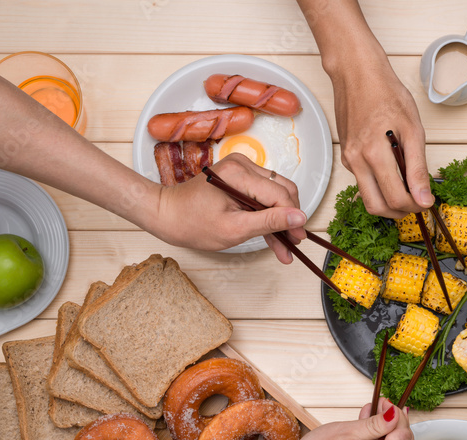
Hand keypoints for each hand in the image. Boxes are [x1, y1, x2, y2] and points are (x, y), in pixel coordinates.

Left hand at [151, 153, 306, 260]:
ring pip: (274, 194)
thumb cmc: (192, 223)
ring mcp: (241, 170)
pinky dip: (267, 215)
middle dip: (290, 218)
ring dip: (280, 220)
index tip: (299, 237)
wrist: (167, 215)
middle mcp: (242, 165)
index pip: (280, 194)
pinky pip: (262, 195)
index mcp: (238, 174)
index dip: (293, 217)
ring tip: (285, 247)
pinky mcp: (239, 179)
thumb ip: (269, 222)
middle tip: (294, 242)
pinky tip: (274, 238)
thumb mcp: (234, 229)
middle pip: (282, 189)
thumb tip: (299, 218)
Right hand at [277, 399, 415, 439]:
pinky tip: (368, 429)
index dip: (398, 416)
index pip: (403, 438)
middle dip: (400, 425)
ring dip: (391, 433)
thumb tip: (396, 414)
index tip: (385, 402)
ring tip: (372, 414)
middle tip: (384, 408)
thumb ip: (374, 425)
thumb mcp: (346, 433)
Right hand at [331, 58, 432, 217]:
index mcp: (374, 155)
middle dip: (400, 211)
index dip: (415, 206)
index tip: (427, 201)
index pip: (395, 199)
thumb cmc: (386, 93)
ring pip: (368, 198)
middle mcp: (356, 161)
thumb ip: (418, 168)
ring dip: (389, 201)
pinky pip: (363, 182)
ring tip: (408, 188)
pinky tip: (393, 171)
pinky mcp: (346, 157)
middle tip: (417, 202)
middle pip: (377, 207)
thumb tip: (424, 198)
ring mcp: (348, 160)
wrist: (356, 73)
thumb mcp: (413, 129)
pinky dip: (380, 186)